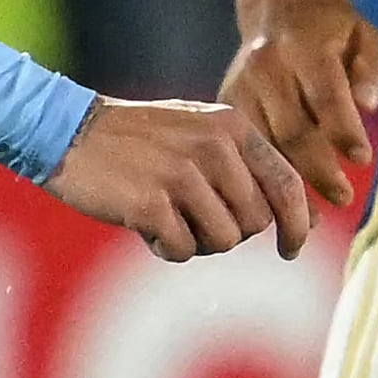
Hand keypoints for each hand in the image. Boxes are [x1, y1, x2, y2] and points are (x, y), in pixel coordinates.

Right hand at [45, 97, 317, 263]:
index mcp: (232, 126)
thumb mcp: (201, 135)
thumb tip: (310, 220)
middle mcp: (214, 147)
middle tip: (192, 217)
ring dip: (196, 242)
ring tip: (167, 217)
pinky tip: (143, 223)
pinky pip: (182, 251)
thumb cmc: (140, 141)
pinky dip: (166, 248)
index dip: (298, 224)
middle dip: (229, 232)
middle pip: (254, 222)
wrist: (67, 130)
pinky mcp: (151, 203)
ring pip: (223, 241)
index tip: (291, 250)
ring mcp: (182, 174)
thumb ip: (251, 169)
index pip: (288, 184)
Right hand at [223, 0, 377, 213]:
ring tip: (312, 216)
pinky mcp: (224, 103)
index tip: (363, 160)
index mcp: (303, 47)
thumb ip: (373, 69)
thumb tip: (369, 106)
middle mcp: (266, 66)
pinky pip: (241, 150)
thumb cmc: (333, 32)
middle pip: (292, 129)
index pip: (326, 96)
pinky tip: (279, 203)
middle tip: (344, 196)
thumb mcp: (365, 36)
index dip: (344, 132)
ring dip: (286, 185)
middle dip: (319, 169)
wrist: (279, 9)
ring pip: (263, 146)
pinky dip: (260, 179)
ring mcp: (240, 85)